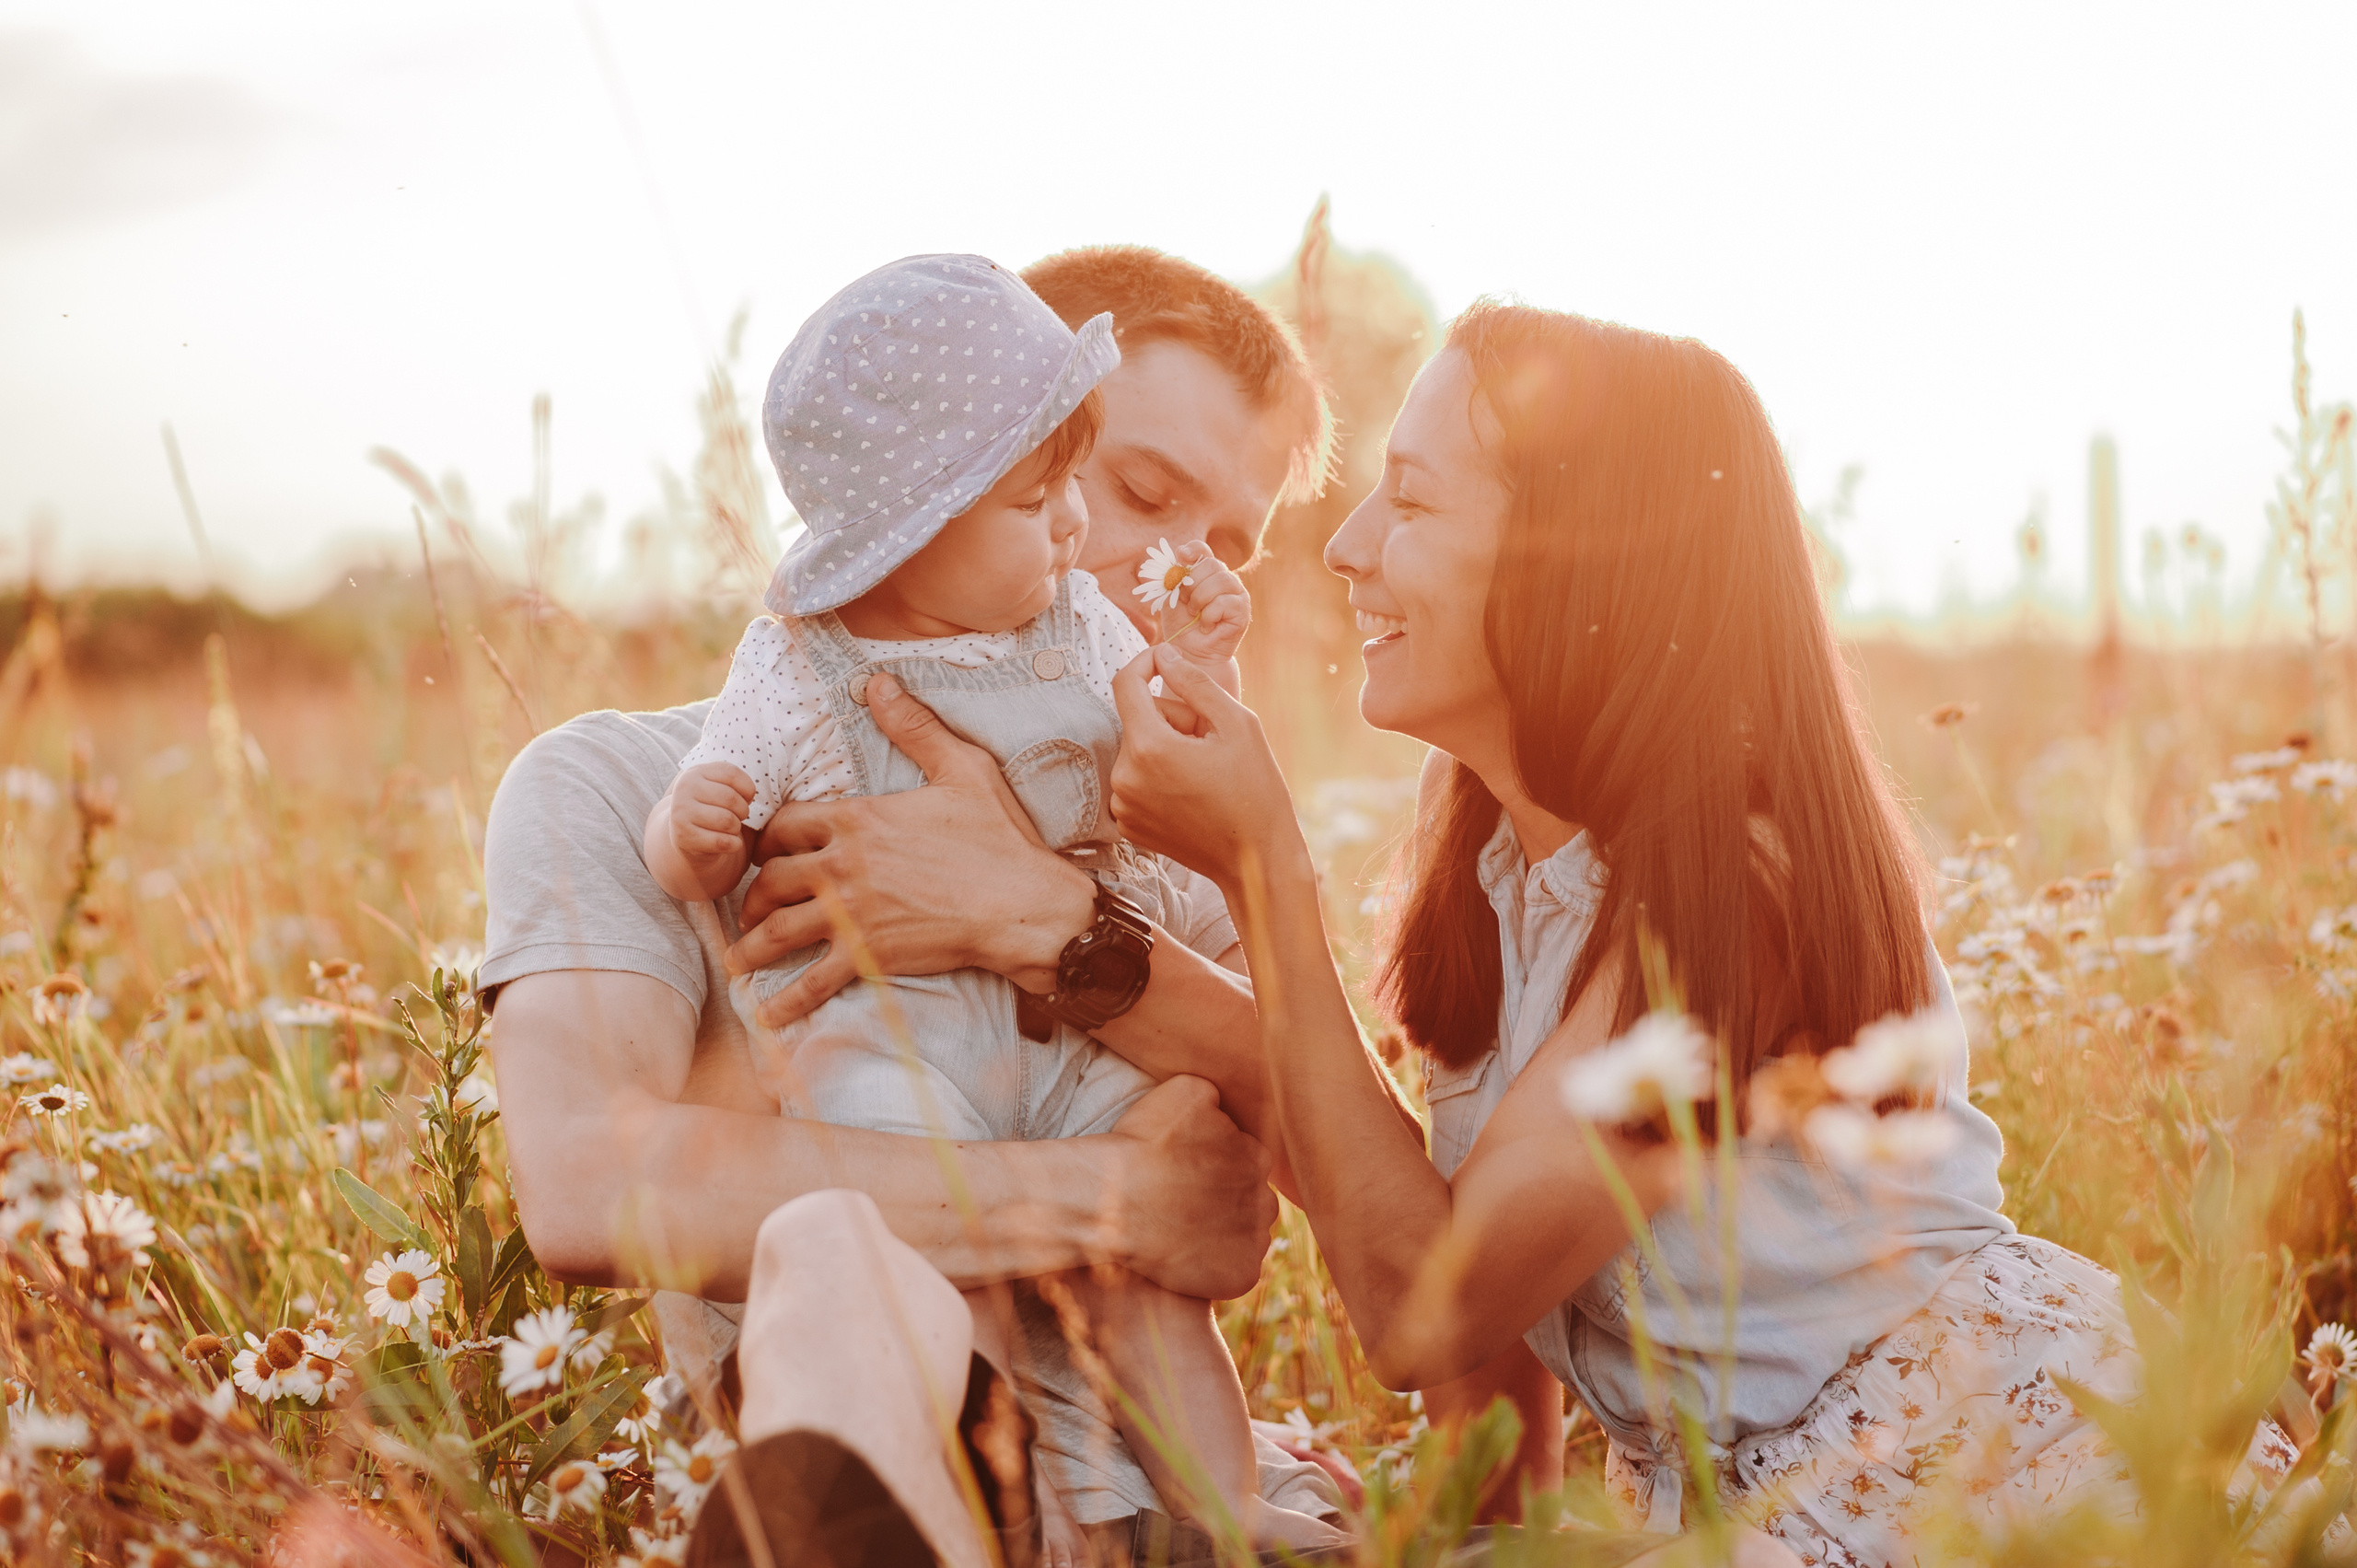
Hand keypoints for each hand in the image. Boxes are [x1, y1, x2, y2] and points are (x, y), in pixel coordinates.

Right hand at [669, 762, 755, 867]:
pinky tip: (729, 843)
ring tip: (731, 828)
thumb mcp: (717, 787)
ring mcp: (681, 814)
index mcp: (695, 772)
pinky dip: (734, 844)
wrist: (687, 837)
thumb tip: (754, 789)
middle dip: (743, 811)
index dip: (748, 789)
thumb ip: (733, 780)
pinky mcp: (684, 837)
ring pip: (727, 821)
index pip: (731, 774)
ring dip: (736, 828)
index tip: (747, 798)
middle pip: (731, 798)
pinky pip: (723, 842)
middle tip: (739, 816)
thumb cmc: (712, 809)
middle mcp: (684, 790)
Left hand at [726, 673, 1096, 1024]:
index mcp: (858, 820)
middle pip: (770, 877)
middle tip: (752, 907)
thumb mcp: (961, 769)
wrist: (1024, 905)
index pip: (785, 824)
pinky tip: (767, 1016)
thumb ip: (914, 727)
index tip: (767, 852)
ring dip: (751, 946)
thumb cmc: (998, 838)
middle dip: (754, 893)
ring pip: (777, 929)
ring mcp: (850, 914)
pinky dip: (785, 1001)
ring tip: (738, 960)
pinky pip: (812, 981)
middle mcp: (842, 866)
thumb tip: (878, 682)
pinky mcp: (866, 956)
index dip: (769, 839)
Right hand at [1100, 1076, 1277, 1298]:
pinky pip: (1238, 1271)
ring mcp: (1256, 1241)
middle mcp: (1266, 1198)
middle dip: (1225, 1199)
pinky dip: (1217, 1267)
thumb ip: (1215, 1096)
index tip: (1187, 1173)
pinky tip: (1184, 1257)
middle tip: (1184, 1203)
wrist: (1116, 1203)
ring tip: (1183, 1231)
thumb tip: (1222, 1107)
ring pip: (1247, 1234)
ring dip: (1225, 1232)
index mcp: (1258, 1156)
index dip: (1215, 1167)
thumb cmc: (1142, 1144)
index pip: (1247, 1160)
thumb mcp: (1184, 1092)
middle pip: (1251, 1199)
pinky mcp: (1242, 1275)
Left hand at [1108, 644, 1306, 891]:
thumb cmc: (1255, 789)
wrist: (1256, 859)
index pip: (1125, 683)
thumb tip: (1163, 654)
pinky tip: (1191, 792)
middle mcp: (1125, 777)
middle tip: (1211, 739)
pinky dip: (1158, 776)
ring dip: (1165, 747)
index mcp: (1149, 747)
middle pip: (1138, 719)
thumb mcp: (1237, 723)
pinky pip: (1136, 778)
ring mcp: (1123, 804)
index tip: (1166, 659)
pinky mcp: (1127, 824)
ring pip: (1137, 749)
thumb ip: (1194, 682)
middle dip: (1171, 717)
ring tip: (1203, 769)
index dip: (1146, 662)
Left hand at [1159, 542, 1248, 675]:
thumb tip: (1178, 555)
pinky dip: (1209, 615)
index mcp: (1206, 572)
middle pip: (1211, 564)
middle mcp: (1224, 579)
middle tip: (1186, 603)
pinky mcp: (1243, 611)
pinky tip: (1206, 626)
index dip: (1193, 549)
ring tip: (1195, 615)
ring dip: (1200, 599)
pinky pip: (1225, 602)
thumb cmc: (1180, 625)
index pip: (1202, 549)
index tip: (1181, 557)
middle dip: (1192, 584)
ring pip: (1221, 580)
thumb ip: (1173, 575)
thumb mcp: (1170, 596)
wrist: (1189, 653)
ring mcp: (1236, 594)